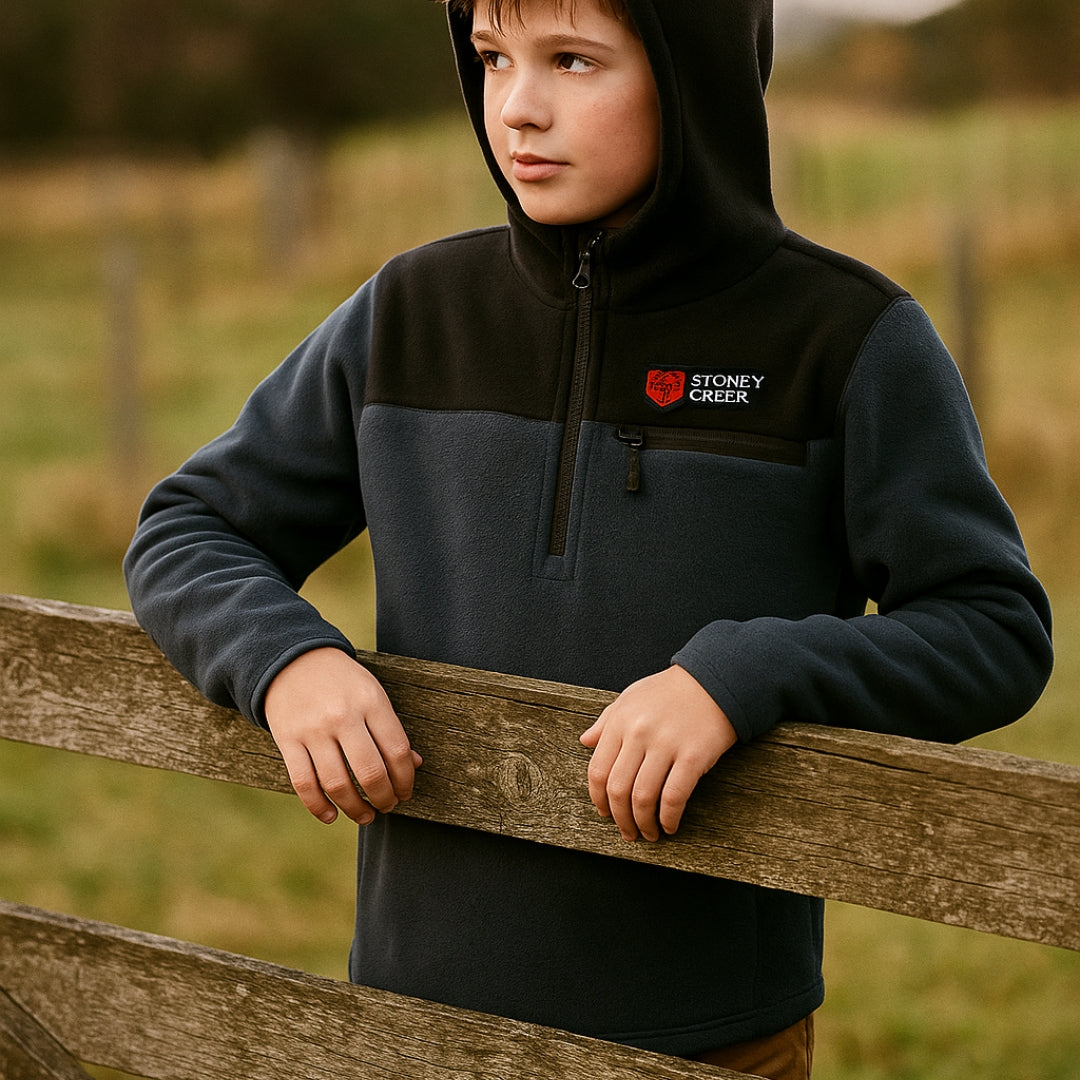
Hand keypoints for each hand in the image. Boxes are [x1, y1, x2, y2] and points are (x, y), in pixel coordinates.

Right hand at [264, 648, 421, 825]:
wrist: (292, 659)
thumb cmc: (342, 682)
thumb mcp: (373, 694)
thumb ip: (391, 728)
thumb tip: (413, 765)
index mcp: (370, 702)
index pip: (397, 751)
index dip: (405, 780)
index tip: (405, 792)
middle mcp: (342, 716)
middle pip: (370, 773)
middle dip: (384, 798)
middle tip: (388, 806)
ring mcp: (313, 730)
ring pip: (337, 784)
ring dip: (355, 809)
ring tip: (366, 816)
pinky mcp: (287, 740)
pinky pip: (304, 783)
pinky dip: (318, 807)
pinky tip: (331, 816)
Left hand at [579, 665, 736, 842]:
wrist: (714, 681)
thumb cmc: (670, 691)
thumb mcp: (631, 697)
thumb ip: (606, 721)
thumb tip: (585, 742)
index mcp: (620, 721)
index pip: (598, 771)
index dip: (598, 799)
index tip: (605, 813)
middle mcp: (639, 733)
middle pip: (618, 789)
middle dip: (620, 818)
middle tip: (627, 832)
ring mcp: (665, 745)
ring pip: (643, 798)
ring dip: (643, 824)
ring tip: (649, 833)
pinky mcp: (692, 756)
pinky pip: (674, 797)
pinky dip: (669, 818)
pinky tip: (670, 825)